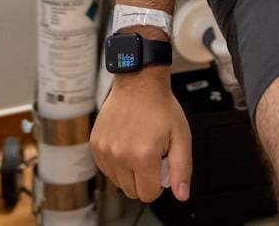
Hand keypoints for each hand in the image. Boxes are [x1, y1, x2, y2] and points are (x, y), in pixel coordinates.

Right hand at [91, 69, 192, 202]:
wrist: (139, 84)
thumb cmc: (160, 107)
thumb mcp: (181, 137)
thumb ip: (182, 169)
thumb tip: (181, 195)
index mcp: (142, 156)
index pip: (148, 194)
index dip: (158, 185)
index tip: (160, 169)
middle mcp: (120, 156)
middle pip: (132, 192)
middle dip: (144, 180)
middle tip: (151, 157)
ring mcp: (105, 150)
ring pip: (118, 182)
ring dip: (129, 173)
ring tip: (138, 148)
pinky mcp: (96, 145)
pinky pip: (106, 169)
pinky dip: (117, 163)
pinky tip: (126, 145)